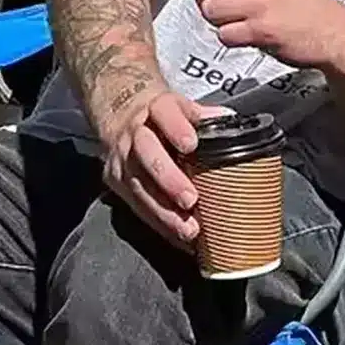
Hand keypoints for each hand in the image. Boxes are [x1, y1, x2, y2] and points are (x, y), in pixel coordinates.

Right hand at [95, 80, 224, 247]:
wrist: (121, 113)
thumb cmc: (161, 115)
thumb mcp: (181, 106)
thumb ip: (204, 116)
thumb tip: (229, 120)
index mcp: (156, 109)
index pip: (164, 113)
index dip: (176, 128)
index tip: (191, 144)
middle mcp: (135, 134)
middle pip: (147, 154)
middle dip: (168, 179)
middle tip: (190, 199)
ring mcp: (123, 159)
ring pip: (139, 186)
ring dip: (164, 211)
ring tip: (187, 229)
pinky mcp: (116, 181)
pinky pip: (136, 205)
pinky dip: (158, 224)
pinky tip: (177, 237)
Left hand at [174, 0, 344, 72]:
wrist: (332, 31)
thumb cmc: (301, 1)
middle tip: (220, 6)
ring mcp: (259, 2)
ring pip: (209, 10)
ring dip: (216, 20)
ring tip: (235, 21)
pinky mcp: (261, 30)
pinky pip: (224, 34)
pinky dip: (230, 38)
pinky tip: (247, 35)